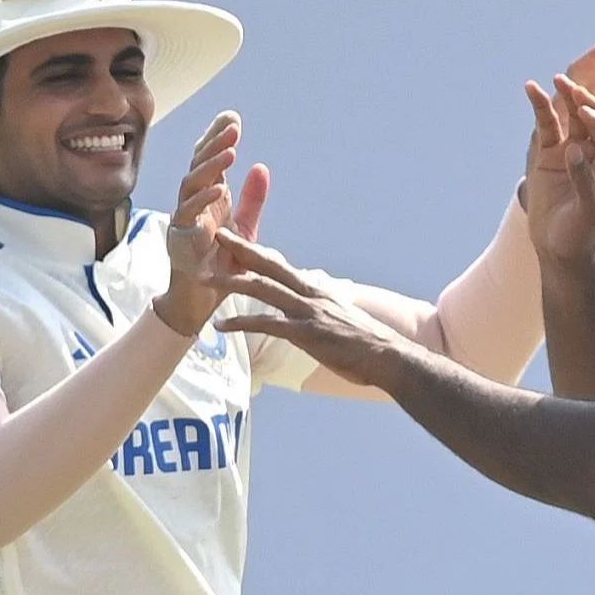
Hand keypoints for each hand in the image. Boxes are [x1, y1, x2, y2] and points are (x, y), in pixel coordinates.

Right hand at [156, 111, 270, 334]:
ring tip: (231, 150)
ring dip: (210, 167)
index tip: (233, 117)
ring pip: (191, 184)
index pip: (210, 160)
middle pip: (198, 165)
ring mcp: (183, 219)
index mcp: (207, 198)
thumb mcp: (244, 229)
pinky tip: (220, 189)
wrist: (202, 301)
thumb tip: (262, 166)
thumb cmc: (219, 265)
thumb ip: (252, 200)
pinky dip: (203, 201)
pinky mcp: (179, 240)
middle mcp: (192, 203)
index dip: (218, 138)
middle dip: (215, 143)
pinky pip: (187, 216)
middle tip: (234, 125)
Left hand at [208, 231, 415, 389]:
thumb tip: (318, 308)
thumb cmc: (369, 345)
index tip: (239, 241)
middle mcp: (311, 295)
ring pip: (262, 289)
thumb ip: (325, 310)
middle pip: (269, 265)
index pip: (282, 266)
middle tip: (217, 235)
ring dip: (230, 283)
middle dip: (241, 249)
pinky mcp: (306, 333)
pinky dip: (241, 323)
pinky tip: (221, 325)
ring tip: (204, 280)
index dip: (259, 253)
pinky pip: (266, 324)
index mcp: (318, 290)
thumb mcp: (344, 318)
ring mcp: (308, 313)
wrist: (390, 358)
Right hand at [522, 74, 594, 264]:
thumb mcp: (589, 214)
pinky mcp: (549, 152)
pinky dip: (540, 107)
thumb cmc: (581, 234)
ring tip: (558, 80)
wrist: (559, 248)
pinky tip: (532, 88)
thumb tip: (574, 150)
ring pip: (572, 117)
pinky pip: (546, 126)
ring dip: (567, 96)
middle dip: (586, 102)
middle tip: (574, 89)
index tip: (587, 114)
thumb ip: (585, 182)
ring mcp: (572, 149)